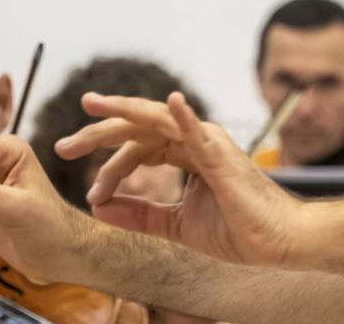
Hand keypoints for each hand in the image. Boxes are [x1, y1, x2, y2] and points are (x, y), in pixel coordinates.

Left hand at [54, 91, 304, 267]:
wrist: (279, 242)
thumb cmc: (240, 229)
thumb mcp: (176, 224)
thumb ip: (141, 212)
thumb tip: (100, 206)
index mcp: (186, 154)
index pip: (139, 146)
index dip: (109, 162)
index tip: (87, 184)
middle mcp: (195, 140)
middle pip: (139, 128)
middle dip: (100, 132)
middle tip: (65, 145)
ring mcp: (209, 142)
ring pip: (157, 120)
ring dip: (122, 113)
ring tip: (91, 107)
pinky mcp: (222, 155)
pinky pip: (197, 131)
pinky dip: (183, 115)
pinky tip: (169, 102)